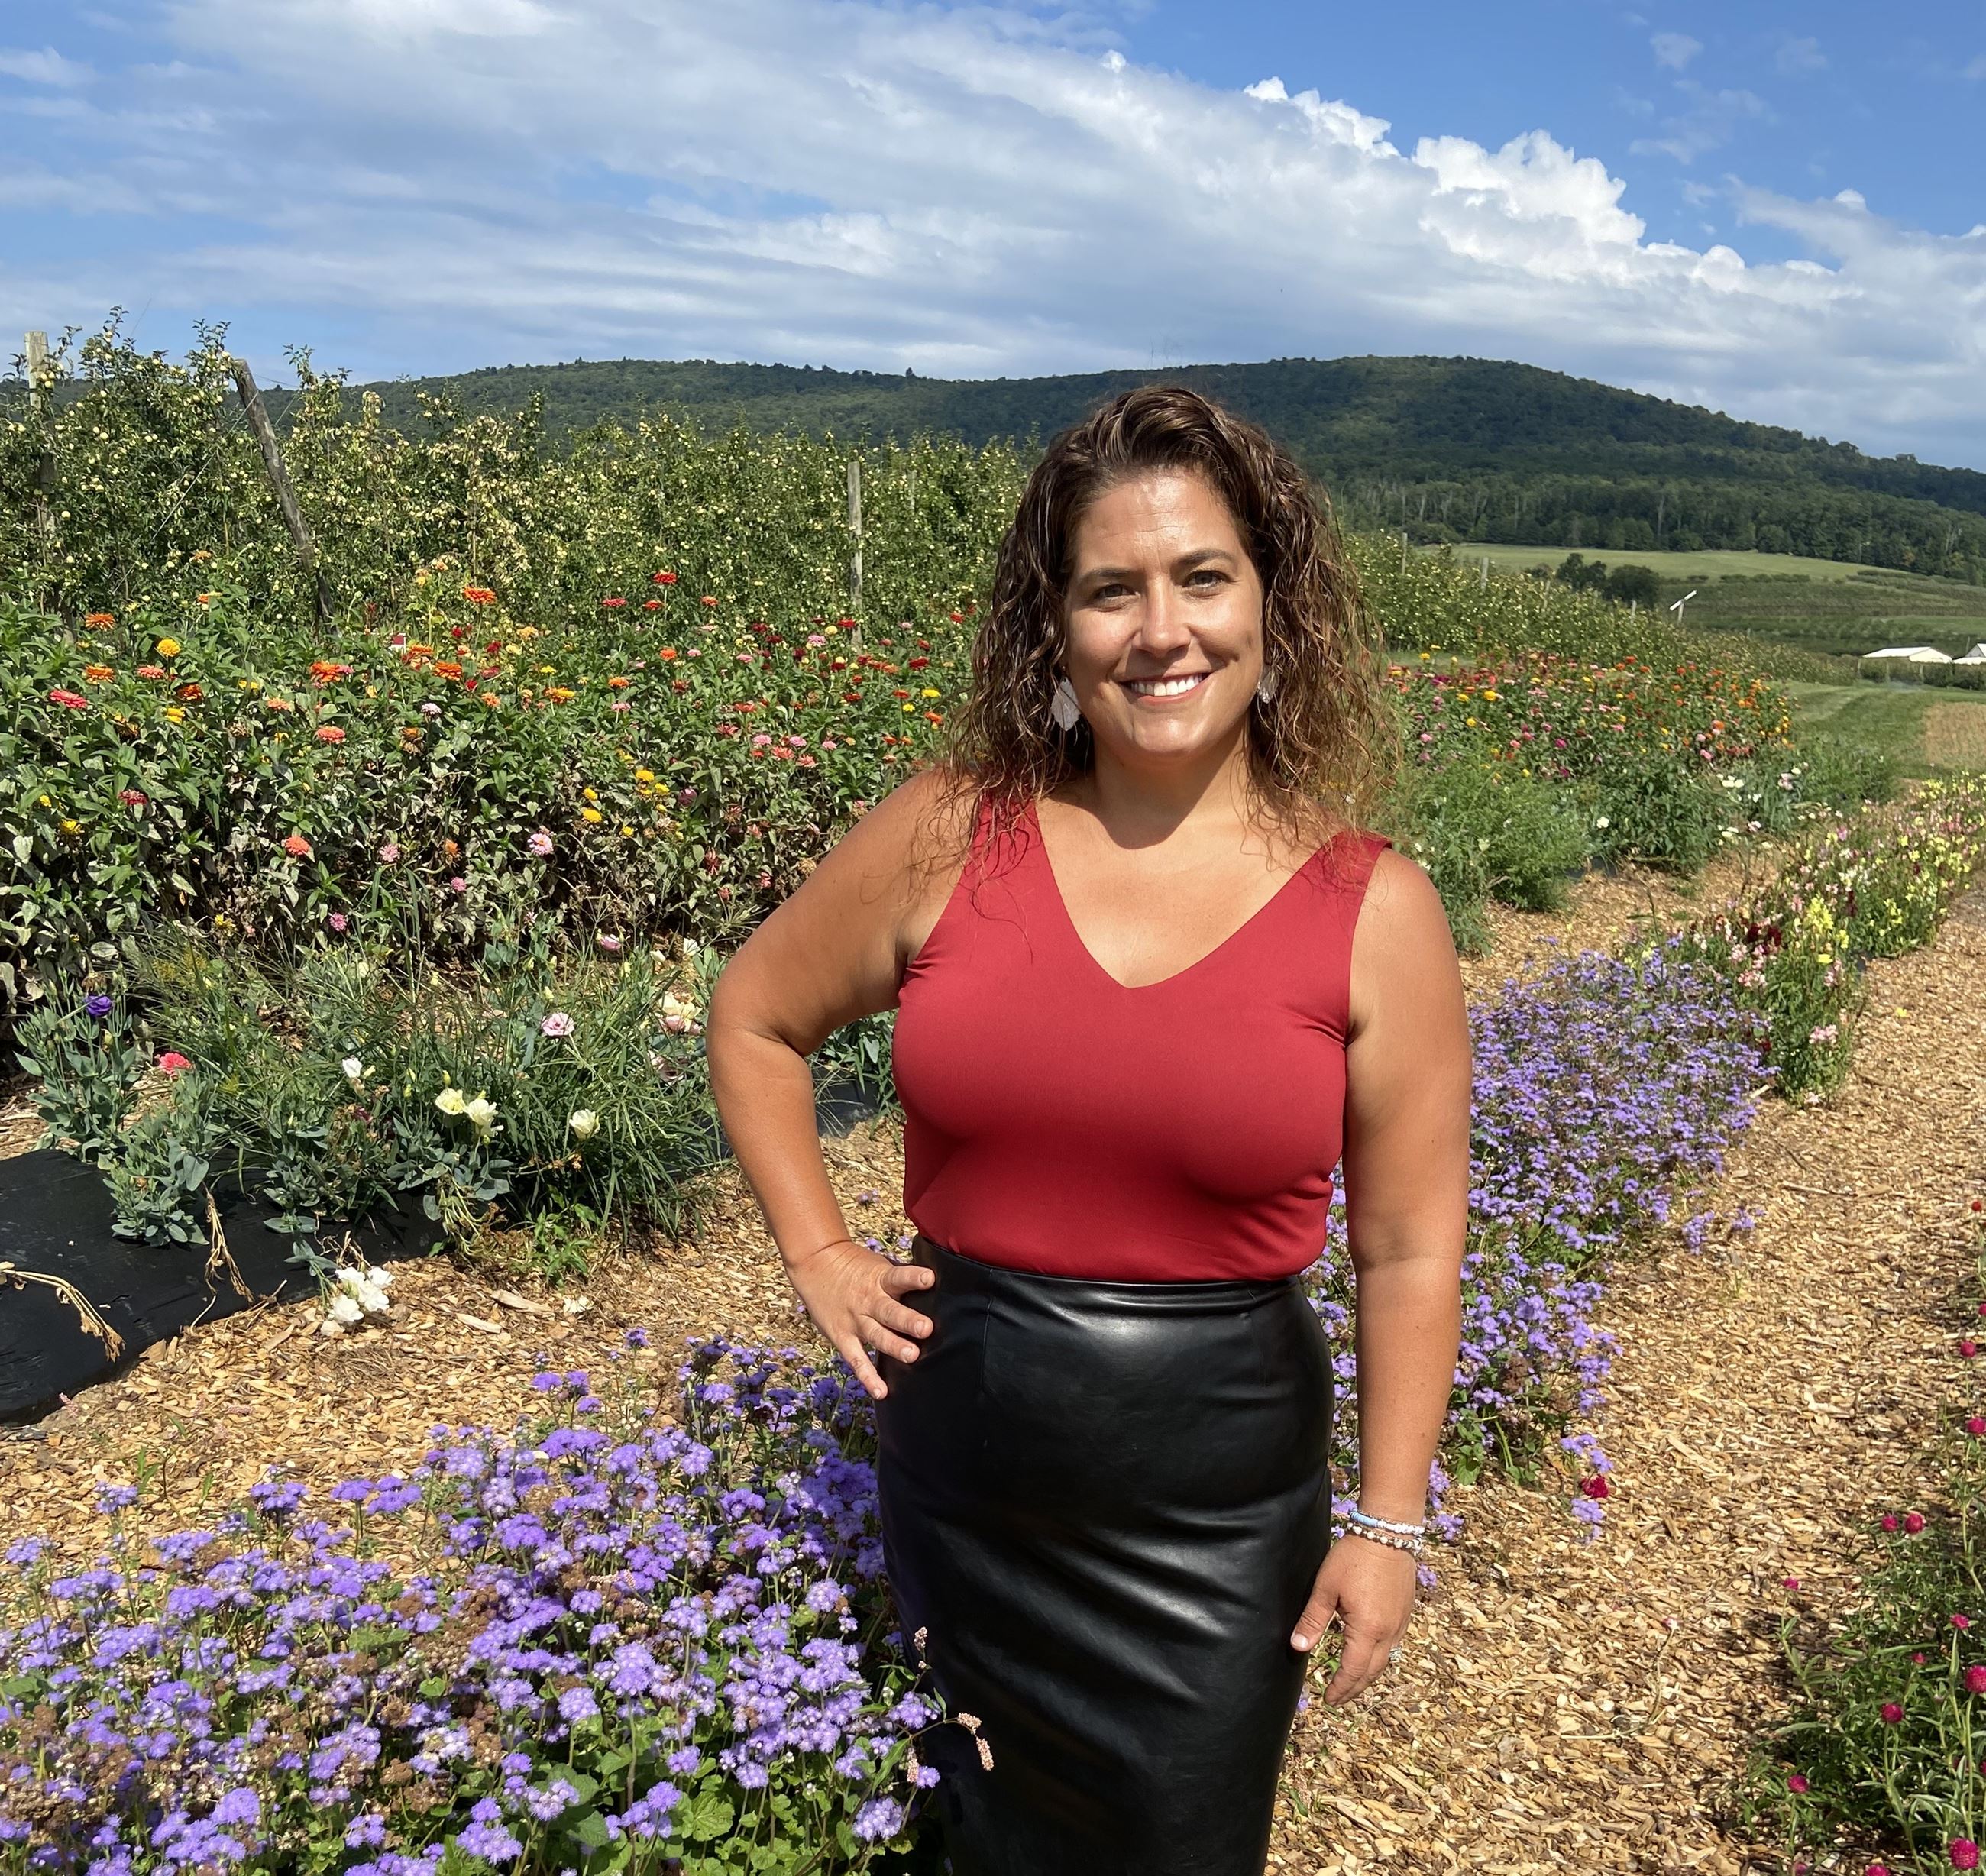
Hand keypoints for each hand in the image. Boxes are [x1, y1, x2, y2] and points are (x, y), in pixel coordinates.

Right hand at [782, 1237, 936, 1400]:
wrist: (815, 1264)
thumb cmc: (855, 1266)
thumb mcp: (878, 1265)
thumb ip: (901, 1278)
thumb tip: (935, 1284)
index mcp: (880, 1279)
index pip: (898, 1276)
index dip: (913, 1278)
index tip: (929, 1279)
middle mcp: (869, 1300)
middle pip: (889, 1311)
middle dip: (908, 1320)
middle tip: (926, 1328)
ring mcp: (855, 1320)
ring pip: (876, 1335)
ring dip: (894, 1346)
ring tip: (912, 1355)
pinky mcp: (842, 1337)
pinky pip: (856, 1359)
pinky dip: (867, 1376)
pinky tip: (881, 1391)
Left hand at [1289, 1530, 1418, 1702]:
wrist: (1387, 1533)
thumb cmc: (1353, 1557)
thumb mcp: (1326, 1588)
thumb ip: (1313, 1620)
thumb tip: (1297, 1646)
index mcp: (1367, 1630)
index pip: (1353, 1670)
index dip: (1341, 1687)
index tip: (1329, 1699)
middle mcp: (1388, 1632)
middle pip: (1372, 1671)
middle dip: (1354, 1688)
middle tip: (1339, 1698)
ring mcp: (1400, 1623)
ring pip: (1385, 1660)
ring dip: (1368, 1675)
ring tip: (1352, 1682)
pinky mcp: (1405, 1613)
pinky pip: (1394, 1645)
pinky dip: (1380, 1657)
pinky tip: (1370, 1655)